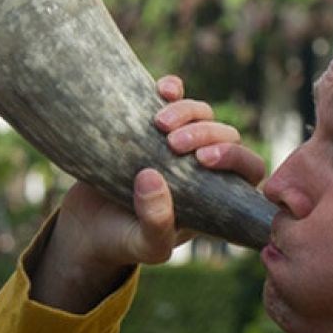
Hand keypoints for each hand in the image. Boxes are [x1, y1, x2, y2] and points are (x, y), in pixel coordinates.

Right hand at [29, 75, 263, 312]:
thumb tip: (154, 178)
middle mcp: (201, 167)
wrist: (82, 225)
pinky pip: (174, 96)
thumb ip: (157, 224)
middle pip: (227, 135)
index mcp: (214, 197)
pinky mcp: (151, 124)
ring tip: (159, 123)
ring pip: (204, 113)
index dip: (237, 158)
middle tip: (173, 144)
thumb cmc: (121, 240)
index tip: (202, 160)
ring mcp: (177, 143)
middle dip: (207, 133)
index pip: (250, 170)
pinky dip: (173, 88)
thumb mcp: (143, 244)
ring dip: (188, 111)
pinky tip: (161, 90)